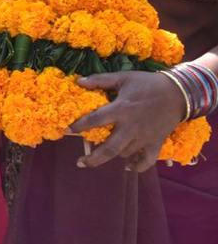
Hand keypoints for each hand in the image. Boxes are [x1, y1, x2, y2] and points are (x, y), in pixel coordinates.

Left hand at [70, 70, 184, 172]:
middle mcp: (131, 127)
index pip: (95, 120)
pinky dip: (137, 166)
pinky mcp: (156, 143)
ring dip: (112, 154)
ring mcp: (144, 137)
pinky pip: (146, 161)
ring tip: (101, 153)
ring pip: (124, 153)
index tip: (66, 131)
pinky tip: (127, 167)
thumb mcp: (123, 77)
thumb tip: (79, 81)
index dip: (79, 126)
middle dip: (93, 158)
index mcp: (121, 109)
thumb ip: (100, 80)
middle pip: (109, 148)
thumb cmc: (147, 83)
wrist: (177, 93)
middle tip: (80, 163)